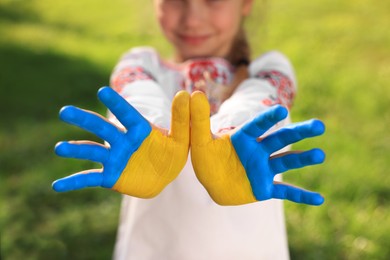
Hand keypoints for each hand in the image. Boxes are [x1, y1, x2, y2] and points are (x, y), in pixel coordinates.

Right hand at [53, 87, 189, 197]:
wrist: (163, 177)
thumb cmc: (172, 154)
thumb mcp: (181, 139)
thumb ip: (182, 119)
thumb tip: (185, 94)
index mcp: (139, 130)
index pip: (127, 115)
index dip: (117, 104)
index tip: (102, 91)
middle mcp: (122, 141)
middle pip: (101, 128)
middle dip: (84, 120)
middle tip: (65, 111)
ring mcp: (113, 158)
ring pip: (92, 151)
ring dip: (75, 149)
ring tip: (59, 148)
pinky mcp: (109, 176)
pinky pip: (89, 178)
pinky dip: (73, 182)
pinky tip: (56, 185)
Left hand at [190, 91, 324, 205]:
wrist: (211, 183)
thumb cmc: (206, 159)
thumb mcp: (200, 141)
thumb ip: (198, 119)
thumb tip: (195, 94)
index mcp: (243, 137)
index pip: (257, 125)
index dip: (267, 118)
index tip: (280, 109)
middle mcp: (258, 150)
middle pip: (280, 138)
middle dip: (299, 132)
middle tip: (318, 125)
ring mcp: (263, 169)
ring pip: (286, 160)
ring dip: (302, 158)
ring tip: (320, 154)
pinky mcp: (265, 187)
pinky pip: (285, 191)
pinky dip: (301, 195)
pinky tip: (319, 199)